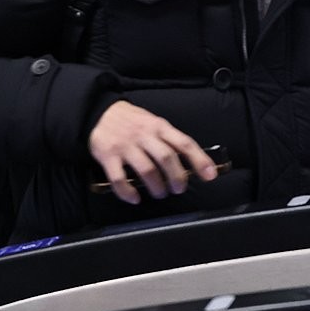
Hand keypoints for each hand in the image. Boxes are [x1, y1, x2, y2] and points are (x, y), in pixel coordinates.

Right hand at [89, 101, 217, 203]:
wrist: (99, 112)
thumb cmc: (133, 121)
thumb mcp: (155, 122)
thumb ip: (170, 139)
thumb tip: (191, 163)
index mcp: (160, 127)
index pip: (185, 143)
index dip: (200, 160)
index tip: (210, 176)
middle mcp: (145, 135)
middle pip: (167, 158)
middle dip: (177, 177)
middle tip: (179, 189)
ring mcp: (126, 146)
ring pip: (146, 169)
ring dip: (157, 186)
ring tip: (160, 193)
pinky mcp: (107, 156)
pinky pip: (119, 178)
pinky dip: (127, 191)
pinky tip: (135, 198)